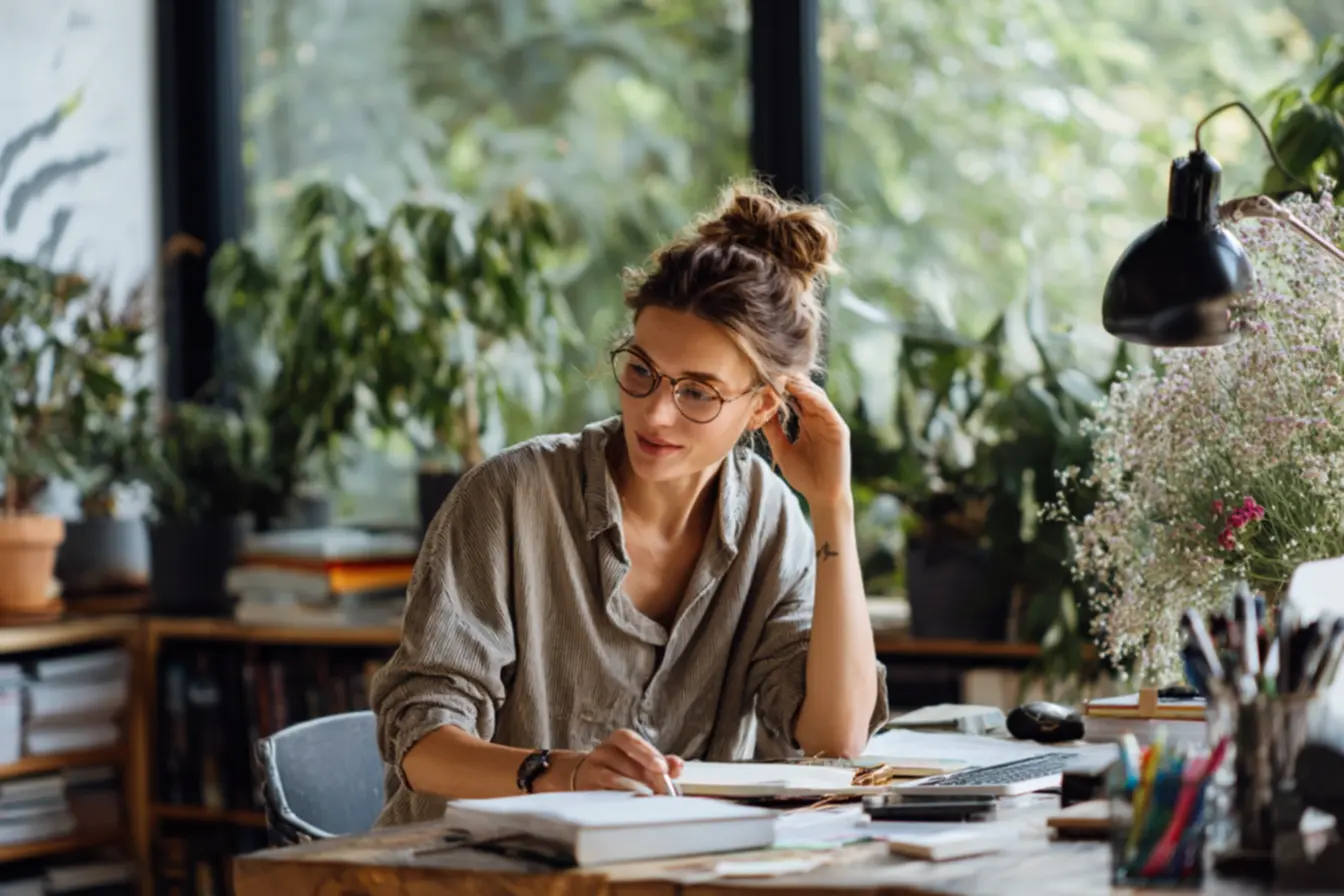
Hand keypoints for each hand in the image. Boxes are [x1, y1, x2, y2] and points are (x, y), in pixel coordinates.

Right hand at [571, 729, 683, 794]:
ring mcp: (592, 770)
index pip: (629, 739)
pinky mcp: (586, 790)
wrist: (587, 777)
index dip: (646, 752)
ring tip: (650, 798)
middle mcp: (603, 752)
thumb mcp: (641, 761)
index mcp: (618, 740)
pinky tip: (631, 806)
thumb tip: (677, 765)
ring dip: (634, 789)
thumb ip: (661, 763)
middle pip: (623, 761)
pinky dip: (618, 800)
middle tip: (662, 789)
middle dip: (646, 776)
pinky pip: (602, 795)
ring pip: (612, 778)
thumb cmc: (621, 768)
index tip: (662, 768)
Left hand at [762, 376, 851, 508]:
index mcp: (808, 422)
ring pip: (816, 395)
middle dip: (790, 381)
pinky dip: (812, 397)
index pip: (796, 398)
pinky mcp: (839, 429)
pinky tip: (798, 391)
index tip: (764, 379)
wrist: (822, 496)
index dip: (782, 387)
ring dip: (800, 385)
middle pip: (806, 392)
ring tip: (783, 376)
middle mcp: (820, 419)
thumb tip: (759, 412)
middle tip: (772, 370)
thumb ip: (773, 431)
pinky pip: (826, 408)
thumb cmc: (804, 476)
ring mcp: (830, 423)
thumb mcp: (782, 449)